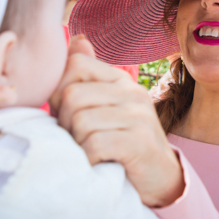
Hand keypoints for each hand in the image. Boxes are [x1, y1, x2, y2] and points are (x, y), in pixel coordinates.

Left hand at [50, 37, 184, 207]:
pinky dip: (87, 159)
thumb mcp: (103, 108)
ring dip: (75, 144)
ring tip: (88, 153)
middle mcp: (132, 92)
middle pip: (72, 94)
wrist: (160, 180)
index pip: (76, 64)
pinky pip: (95, 143)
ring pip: (80, 120)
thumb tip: (76, 38)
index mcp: (120, 80)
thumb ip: (87, 78)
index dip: (58, 90)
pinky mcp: (140, 141)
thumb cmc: (121, 146)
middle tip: (75, 141)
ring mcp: (138, 116)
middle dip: (63, 123)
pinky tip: (96, 164)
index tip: (64, 114)